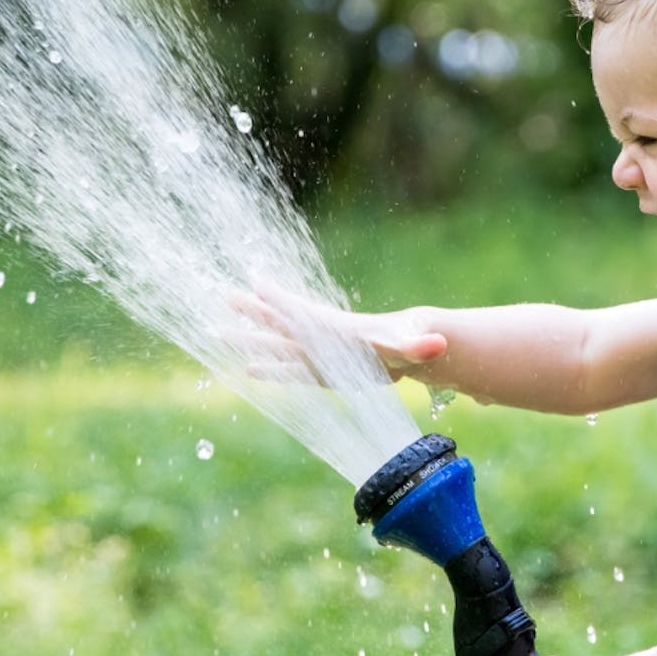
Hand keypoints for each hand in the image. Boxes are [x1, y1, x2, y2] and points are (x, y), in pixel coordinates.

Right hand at [228, 282, 446, 384]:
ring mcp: (316, 354)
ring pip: (276, 344)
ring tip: (216, 333)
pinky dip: (269, 369)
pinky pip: (288, 370)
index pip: (304, 312)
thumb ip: (421, 346)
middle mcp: (320, 338)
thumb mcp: (412, 346)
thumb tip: (439, 343)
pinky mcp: (320, 371)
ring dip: (248, 339)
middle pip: (279, 321)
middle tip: (221, 294)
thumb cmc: (407, 343)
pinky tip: (248, 369)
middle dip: (252, 310)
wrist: (407, 348)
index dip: (283, 299)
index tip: (258, 283)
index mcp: (337, 329)